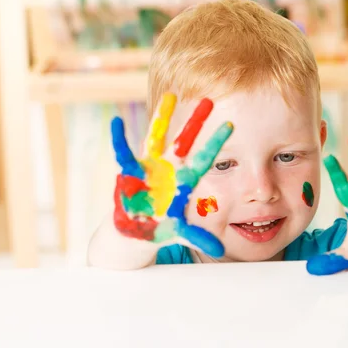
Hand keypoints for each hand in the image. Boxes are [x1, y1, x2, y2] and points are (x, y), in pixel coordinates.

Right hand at [111, 93, 232, 257]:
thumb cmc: (162, 226)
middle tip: (210, 99)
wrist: (138, 228)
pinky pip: (123, 152)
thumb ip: (200, 238)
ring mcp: (150, 167)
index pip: (205, 157)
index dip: (216, 142)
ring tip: (170, 96)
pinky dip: (119, 138)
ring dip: (162, 118)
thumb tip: (220, 251)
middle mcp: (170, 168)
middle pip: (186, 140)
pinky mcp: (130, 171)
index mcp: (185, 180)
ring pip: (158, 137)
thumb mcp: (182, 231)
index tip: (231, 124)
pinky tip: (116, 122)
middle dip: (196, 121)